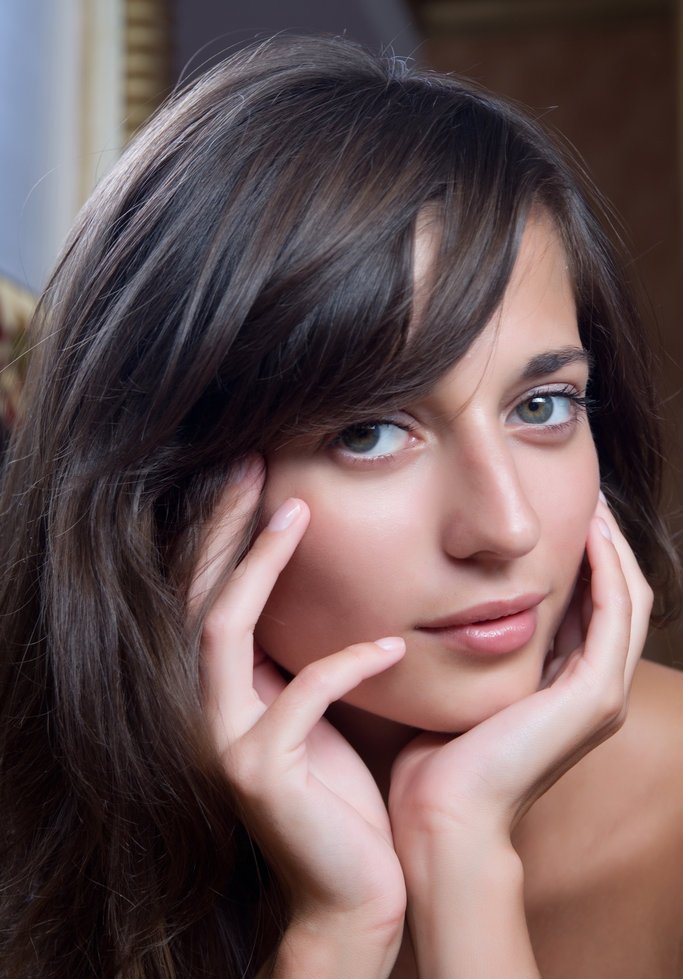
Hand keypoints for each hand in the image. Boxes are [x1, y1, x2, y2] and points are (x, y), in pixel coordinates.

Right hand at [189, 459, 406, 945]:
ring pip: (221, 631)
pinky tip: (394, 643)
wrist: (355, 888)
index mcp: (228, 692)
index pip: (209, 595)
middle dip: (222, 528)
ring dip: (258, 568)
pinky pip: (300, 700)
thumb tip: (325, 585)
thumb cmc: (345, 794)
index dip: (225, 534)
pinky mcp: (261, 774)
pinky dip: (345, 665)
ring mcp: (227, 741)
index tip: (255, 473)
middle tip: (253, 465)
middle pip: (197, 597)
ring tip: (298, 515)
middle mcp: (210, 710)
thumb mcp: (318, 709)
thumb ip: (304, 655)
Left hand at [389, 497, 651, 845]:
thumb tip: (450, 602)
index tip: (562, 511)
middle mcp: (594, 689)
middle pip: (619, 594)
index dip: (585, 555)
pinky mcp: (594, 697)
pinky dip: (608, 569)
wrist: (441, 814)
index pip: (592, 604)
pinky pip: (615, 614)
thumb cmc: (437, 754)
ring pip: (628, 597)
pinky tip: (590, 532)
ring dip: (614, 545)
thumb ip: (476, 647)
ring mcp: (600, 695)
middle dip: (606, 541)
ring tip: (594, 501)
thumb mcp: (464, 683)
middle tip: (588, 493)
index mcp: (567, 687)